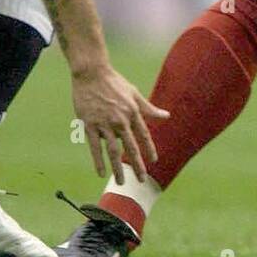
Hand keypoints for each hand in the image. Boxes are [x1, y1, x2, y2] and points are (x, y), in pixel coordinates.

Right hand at [71, 65, 169, 183]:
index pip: (144, 135)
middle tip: (142, 179)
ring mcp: (104, 123)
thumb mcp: (134, 93)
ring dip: (117, 168)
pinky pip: (94, 147)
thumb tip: (166, 115)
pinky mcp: (89, 125)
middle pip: (130, 147)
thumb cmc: (114, 83)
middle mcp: (120, 120)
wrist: (92, 74)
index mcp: (132, 112)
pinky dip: (98, 161)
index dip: (149, 149)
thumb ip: (149, 108)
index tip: (154, 161)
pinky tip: (101, 173)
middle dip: (137, 165)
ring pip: (113, 150)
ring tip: (121, 182)